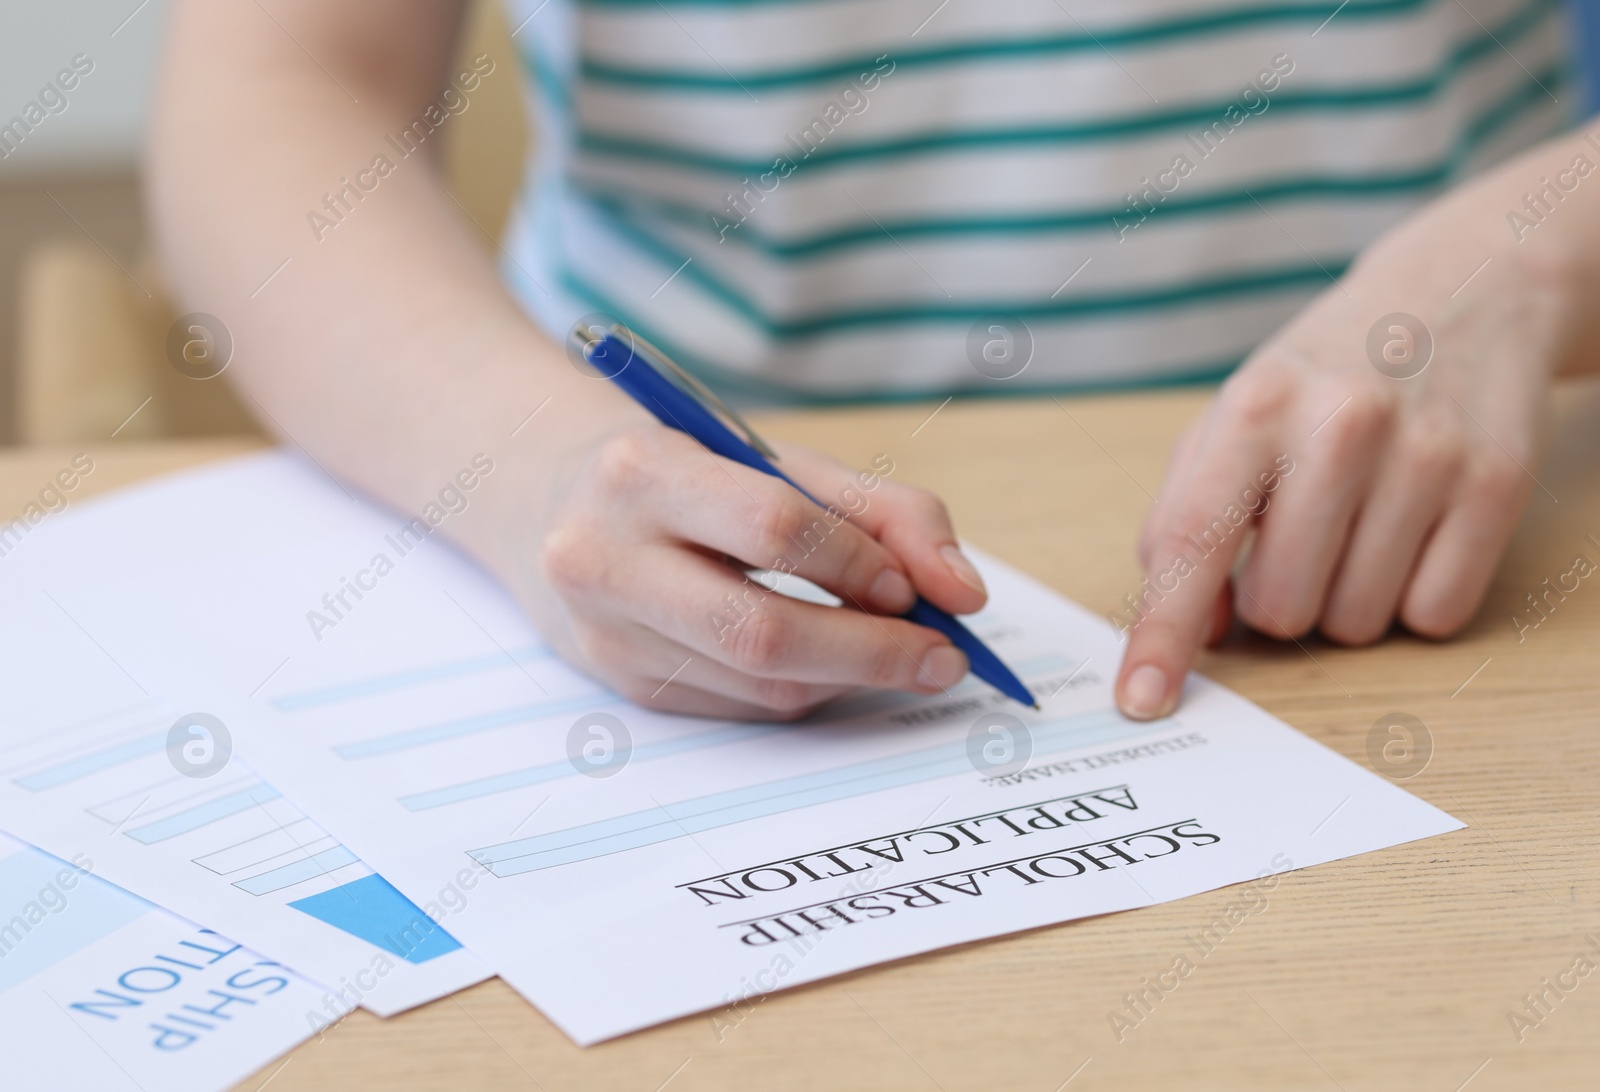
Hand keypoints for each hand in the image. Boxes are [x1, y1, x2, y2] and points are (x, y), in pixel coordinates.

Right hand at [526, 425, 989, 718]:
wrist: (545, 498)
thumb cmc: (684, 470)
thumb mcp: (773, 458)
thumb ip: (882, 511)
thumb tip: (963, 594)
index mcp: (642, 471)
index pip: (775, 528)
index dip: (862, 564)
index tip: (919, 585)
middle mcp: (604, 555)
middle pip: (762, 632)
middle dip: (873, 651)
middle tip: (943, 654)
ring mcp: (605, 631)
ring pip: (759, 684)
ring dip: (849, 676)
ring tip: (893, 650)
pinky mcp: (619, 684)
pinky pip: (741, 706)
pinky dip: (805, 688)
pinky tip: (825, 660)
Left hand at [1114, 146, 1585, 719]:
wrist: (1460, 290)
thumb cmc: (1323, 375)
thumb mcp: (1233, 420)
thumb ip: (1186, 517)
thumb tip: (1193, 626)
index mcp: (1254, 408)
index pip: (1189, 544)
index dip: (1161, 635)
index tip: (1141, 699)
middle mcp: (1340, 427)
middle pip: (1282, 610)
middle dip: (1279, 598)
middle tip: (1300, 535)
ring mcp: (1427, 455)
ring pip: (1357, 624)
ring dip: (1346, 599)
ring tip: (1358, 522)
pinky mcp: (1498, 485)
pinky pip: (1434, 615)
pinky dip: (1414, 596)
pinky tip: (1413, 530)